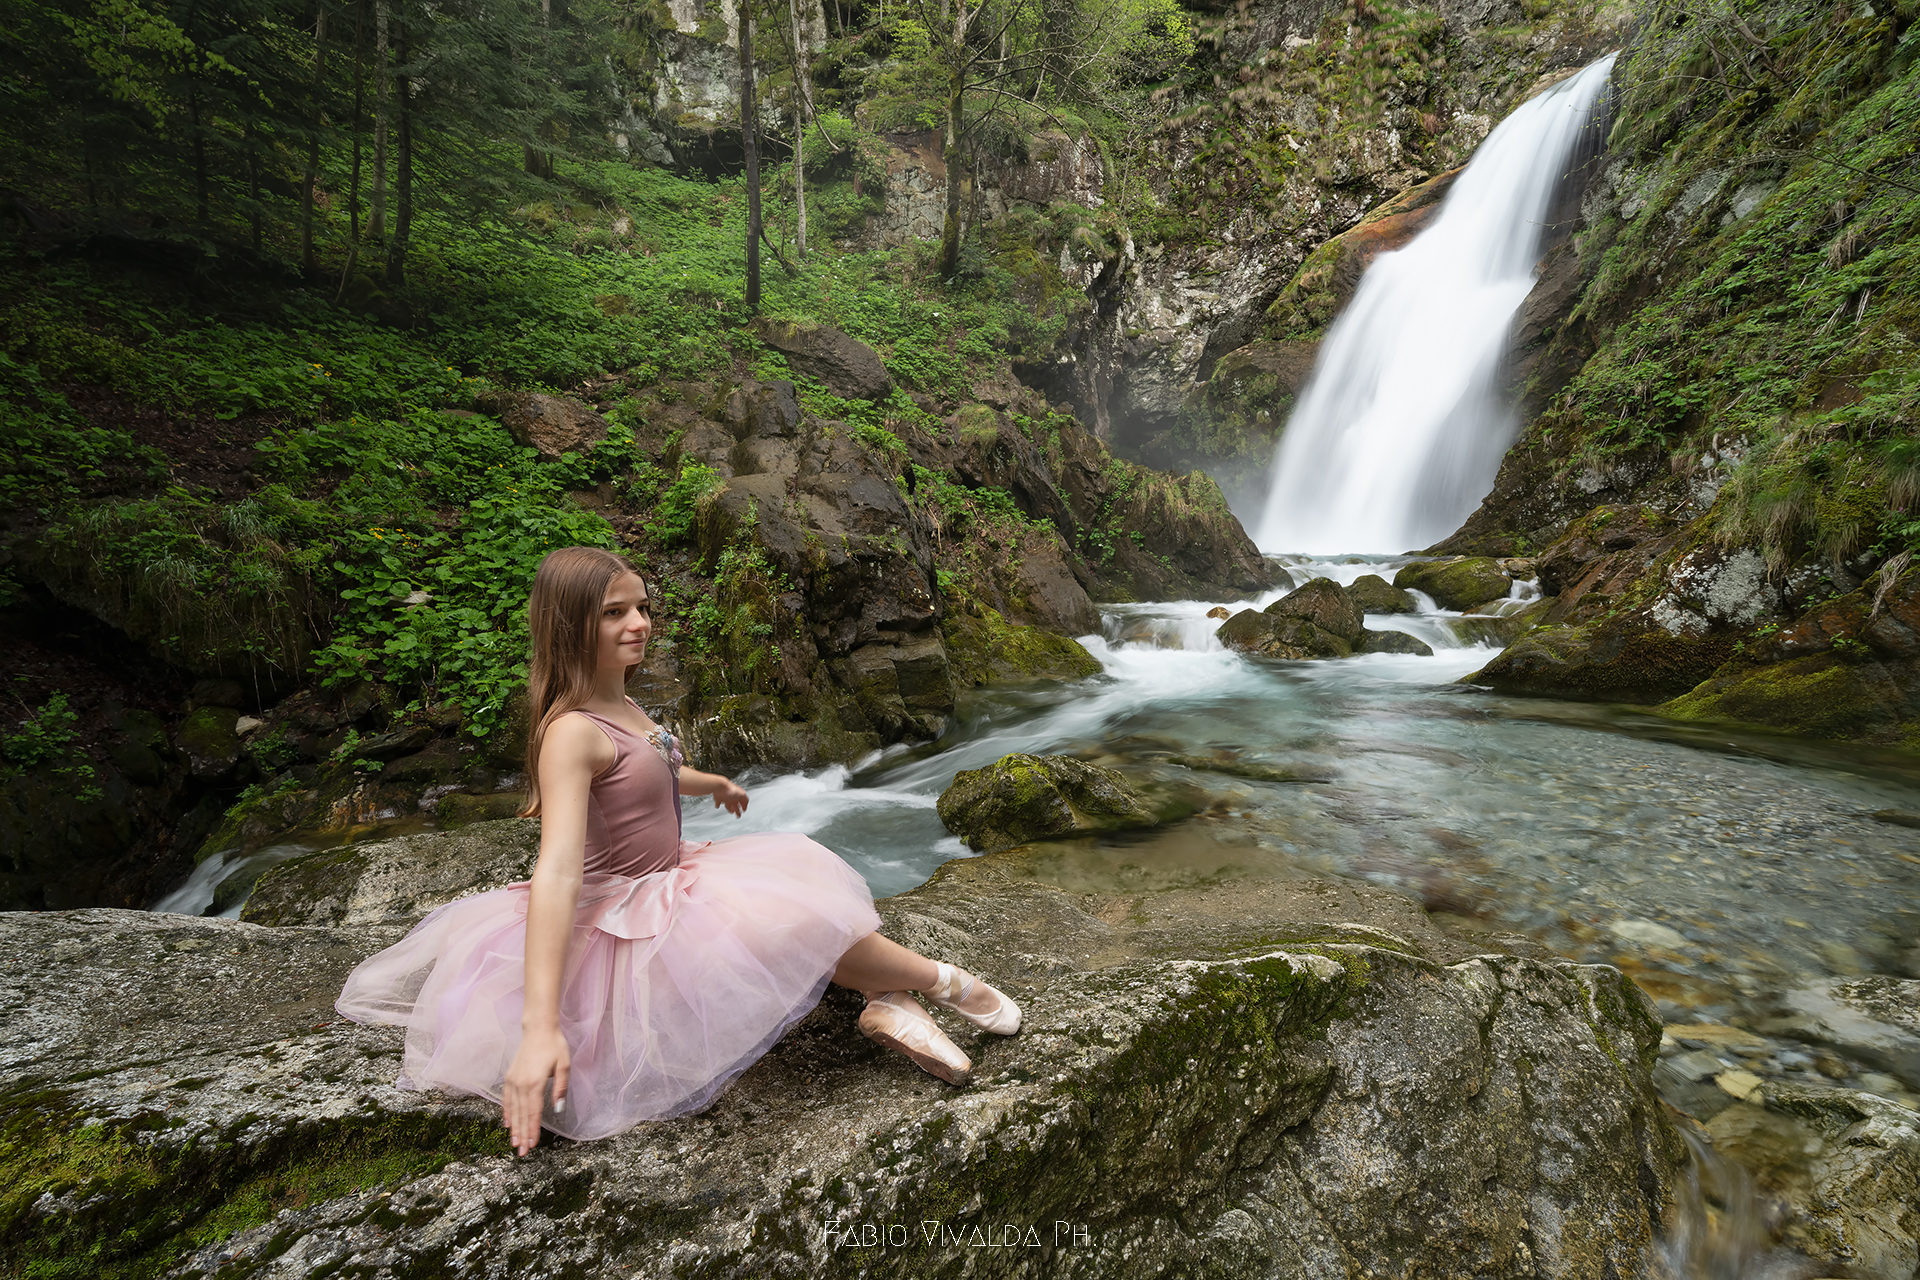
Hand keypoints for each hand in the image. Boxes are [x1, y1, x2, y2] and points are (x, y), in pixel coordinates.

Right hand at [502, 1025, 569, 1155]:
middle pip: (521, 1115)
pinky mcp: (510, 1077)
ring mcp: (513, 1081)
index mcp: (535, 1083)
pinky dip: (506, 1112)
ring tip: (514, 1143)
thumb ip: (560, 1088)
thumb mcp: (564, 1066)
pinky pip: (506, 1099)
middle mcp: (521, 1084)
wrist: (538, 1029)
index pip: (534, 1112)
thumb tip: (558, 1109)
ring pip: (513, 1109)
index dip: (533, 1130)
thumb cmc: (554, 1046)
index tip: (532, 1145)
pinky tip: (507, 1123)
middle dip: (522, 1135)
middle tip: (522, 1153)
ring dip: (513, 1127)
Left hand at [711, 777, 747, 815]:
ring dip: (730, 809)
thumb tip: (746, 802)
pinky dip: (718, 805)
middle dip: (737, 810)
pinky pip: (718, 802)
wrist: (720, 786)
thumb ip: (745, 799)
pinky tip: (717, 806)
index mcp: (739, 795)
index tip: (744, 810)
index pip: (743, 801)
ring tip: (731, 812)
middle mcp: (732, 796)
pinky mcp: (718, 797)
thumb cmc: (731, 789)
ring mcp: (725, 797)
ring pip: (728, 804)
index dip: (744, 806)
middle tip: (738, 815)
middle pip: (736, 805)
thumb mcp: (742, 795)